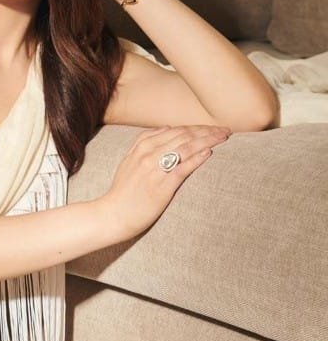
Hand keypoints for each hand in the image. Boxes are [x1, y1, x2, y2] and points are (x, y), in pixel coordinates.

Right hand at [100, 125, 230, 239]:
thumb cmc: (123, 190)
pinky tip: (209, 153)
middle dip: (206, 131)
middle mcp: (148, 154)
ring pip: (186, 148)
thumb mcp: (129, 160)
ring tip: (223, 137)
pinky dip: (197, 159)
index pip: (174, 130)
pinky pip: (183, 168)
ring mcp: (155, 169)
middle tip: (226, 130)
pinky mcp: (162, 186)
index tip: (211, 127)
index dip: (195, 127)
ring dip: (207, 141)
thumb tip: (166, 128)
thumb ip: (144, 142)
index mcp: (141, 146)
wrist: (114, 214)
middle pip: (183, 136)